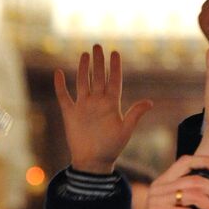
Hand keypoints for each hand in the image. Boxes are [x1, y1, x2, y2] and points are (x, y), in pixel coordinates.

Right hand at [54, 45, 152, 174]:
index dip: (114, 67)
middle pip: (98, 77)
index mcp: (112, 104)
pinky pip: (64, 96)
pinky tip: (58, 72)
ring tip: (84, 54)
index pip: (114, 80)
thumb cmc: (112, 148)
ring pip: (83, 82)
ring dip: (83, 68)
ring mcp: (83, 106)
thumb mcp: (125, 130)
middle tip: (98, 46)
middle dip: (98, 62)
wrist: (93, 162)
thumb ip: (135, 114)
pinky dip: (60, 85)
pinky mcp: (70, 114)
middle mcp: (97, 102)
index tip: (115, 53)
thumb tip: (150, 102)